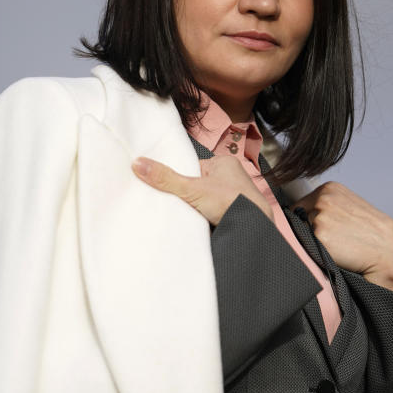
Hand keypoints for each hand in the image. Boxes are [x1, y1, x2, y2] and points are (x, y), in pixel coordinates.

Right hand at [131, 156, 272, 225]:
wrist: (254, 230)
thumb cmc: (231, 201)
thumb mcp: (192, 188)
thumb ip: (165, 178)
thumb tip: (138, 163)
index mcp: (224, 163)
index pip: (192, 167)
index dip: (178, 177)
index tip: (162, 186)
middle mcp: (231, 177)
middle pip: (197, 184)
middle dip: (186, 194)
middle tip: (169, 202)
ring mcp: (234, 196)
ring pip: (205, 200)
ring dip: (196, 208)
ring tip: (181, 214)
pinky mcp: (235, 213)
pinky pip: (213, 213)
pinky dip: (204, 218)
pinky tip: (195, 223)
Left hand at [296, 181, 392, 297]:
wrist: (391, 253)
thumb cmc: (373, 234)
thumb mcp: (350, 208)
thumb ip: (328, 206)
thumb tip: (301, 213)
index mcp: (330, 188)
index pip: (301, 205)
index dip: (310, 221)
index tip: (330, 230)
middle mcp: (322, 197)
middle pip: (298, 218)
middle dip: (309, 230)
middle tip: (338, 239)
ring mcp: (320, 215)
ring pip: (301, 233)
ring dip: (312, 242)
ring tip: (339, 246)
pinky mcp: (320, 235)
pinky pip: (307, 246)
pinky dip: (316, 252)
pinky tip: (337, 253)